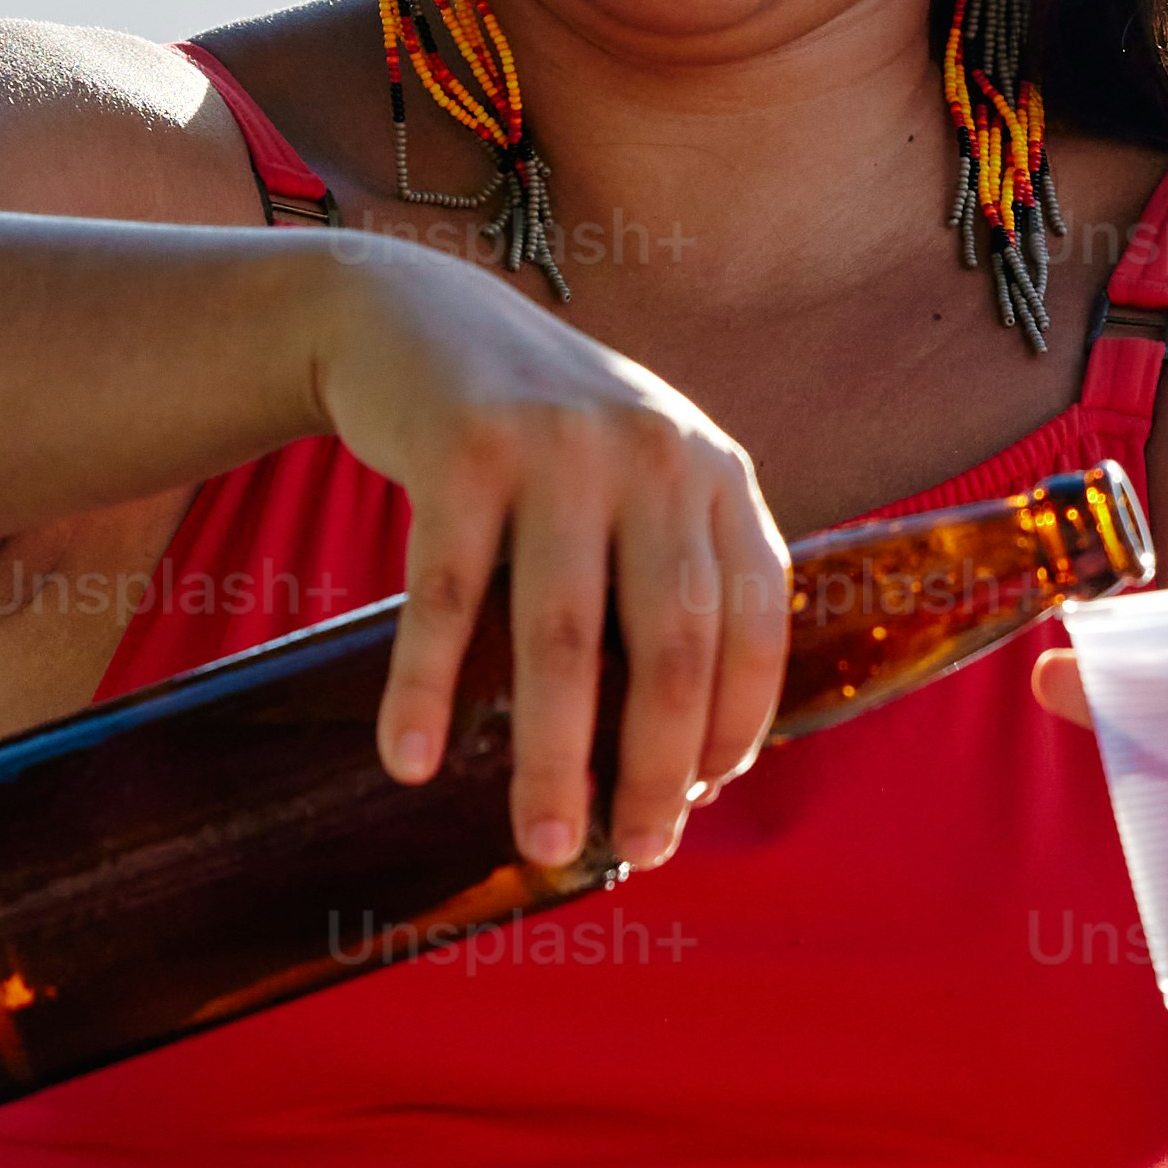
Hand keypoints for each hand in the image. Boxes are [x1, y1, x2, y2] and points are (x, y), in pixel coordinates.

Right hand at [296, 247, 791, 876]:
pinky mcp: (464, 449)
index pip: (754, 622)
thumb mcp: (636, 480)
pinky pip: (447, 597)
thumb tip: (690, 762)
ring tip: (539, 838)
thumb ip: (674, 580)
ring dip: (551, 754)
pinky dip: (426, 688)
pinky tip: (412, 760)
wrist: (416, 317)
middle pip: (671, 646)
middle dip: (654, 766)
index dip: (733, 723)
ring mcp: (560, 447)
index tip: (697, 801)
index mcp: (714, 473)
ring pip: (563, 638)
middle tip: (630, 851)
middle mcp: (654, 454)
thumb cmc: (539, 442)